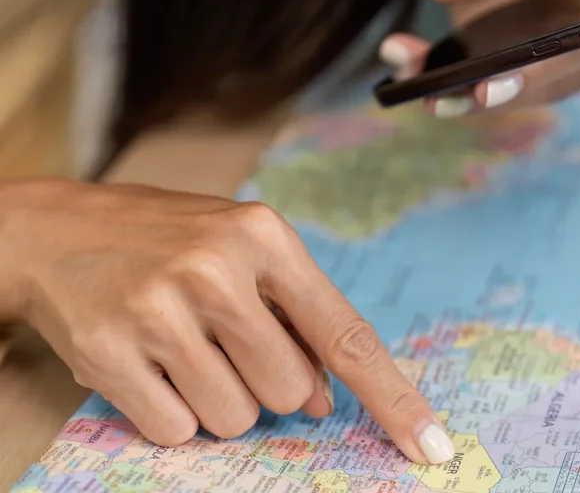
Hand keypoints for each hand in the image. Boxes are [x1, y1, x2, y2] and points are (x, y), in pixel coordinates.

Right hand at [6, 180, 454, 463]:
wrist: (55, 229)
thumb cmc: (171, 244)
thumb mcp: (244, 258)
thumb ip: (294, 321)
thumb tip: (324, 400)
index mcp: (266, 238)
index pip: (346, 335)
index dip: (393, 397)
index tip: (429, 445)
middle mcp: (217, 267)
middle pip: (288, 391)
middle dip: (265, 386)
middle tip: (223, 344)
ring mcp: (160, 307)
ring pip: (235, 417)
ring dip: (218, 402)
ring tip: (183, 349)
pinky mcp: (109, 348)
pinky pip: (175, 430)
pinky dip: (170, 414)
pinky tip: (149, 365)